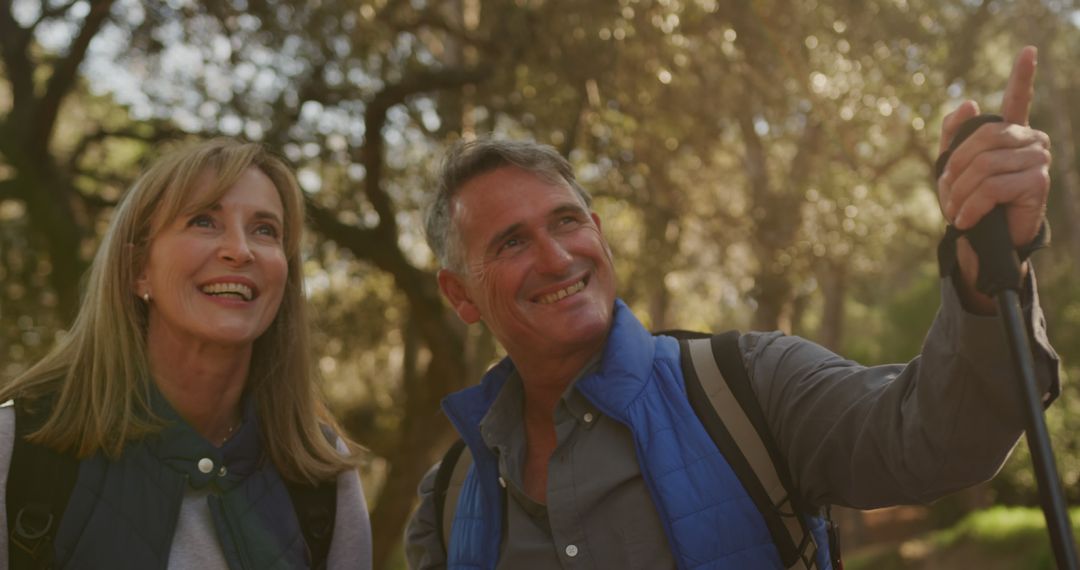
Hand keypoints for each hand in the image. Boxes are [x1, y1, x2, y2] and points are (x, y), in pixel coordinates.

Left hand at [937, 46, 1050, 246]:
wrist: (985, 239)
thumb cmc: (970, 201)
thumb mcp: (954, 167)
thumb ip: (955, 135)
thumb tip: (971, 102)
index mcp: (1010, 132)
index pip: (1018, 98)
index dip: (1023, 75)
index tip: (1028, 51)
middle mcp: (1030, 140)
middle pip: (982, 139)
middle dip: (956, 168)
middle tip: (947, 193)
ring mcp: (1038, 159)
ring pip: (984, 166)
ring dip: (960, 192)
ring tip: (955, 211)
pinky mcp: (1037, 182)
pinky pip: (992, 187)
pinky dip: (971, 206)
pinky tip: (965, 219)